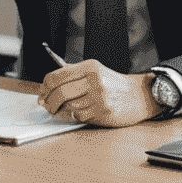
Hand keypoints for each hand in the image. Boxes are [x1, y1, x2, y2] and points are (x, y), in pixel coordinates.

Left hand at [39, 61, 160, 126]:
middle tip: (46, 105)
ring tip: (62, 109)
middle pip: (60, 92)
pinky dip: (75, 115)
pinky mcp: (102, 111)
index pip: (57, 76)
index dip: (45, 87)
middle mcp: (94, 80)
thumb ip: (73, 74)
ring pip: (68, 105)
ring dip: (61, 110)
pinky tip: (79, 112)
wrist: (139, 95)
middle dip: (49, 101)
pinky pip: (79, 115)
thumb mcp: (94, 71)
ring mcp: (99, 96)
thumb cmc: (113, 84)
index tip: (42, 93)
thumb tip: (47, 85)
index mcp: (89, 67)